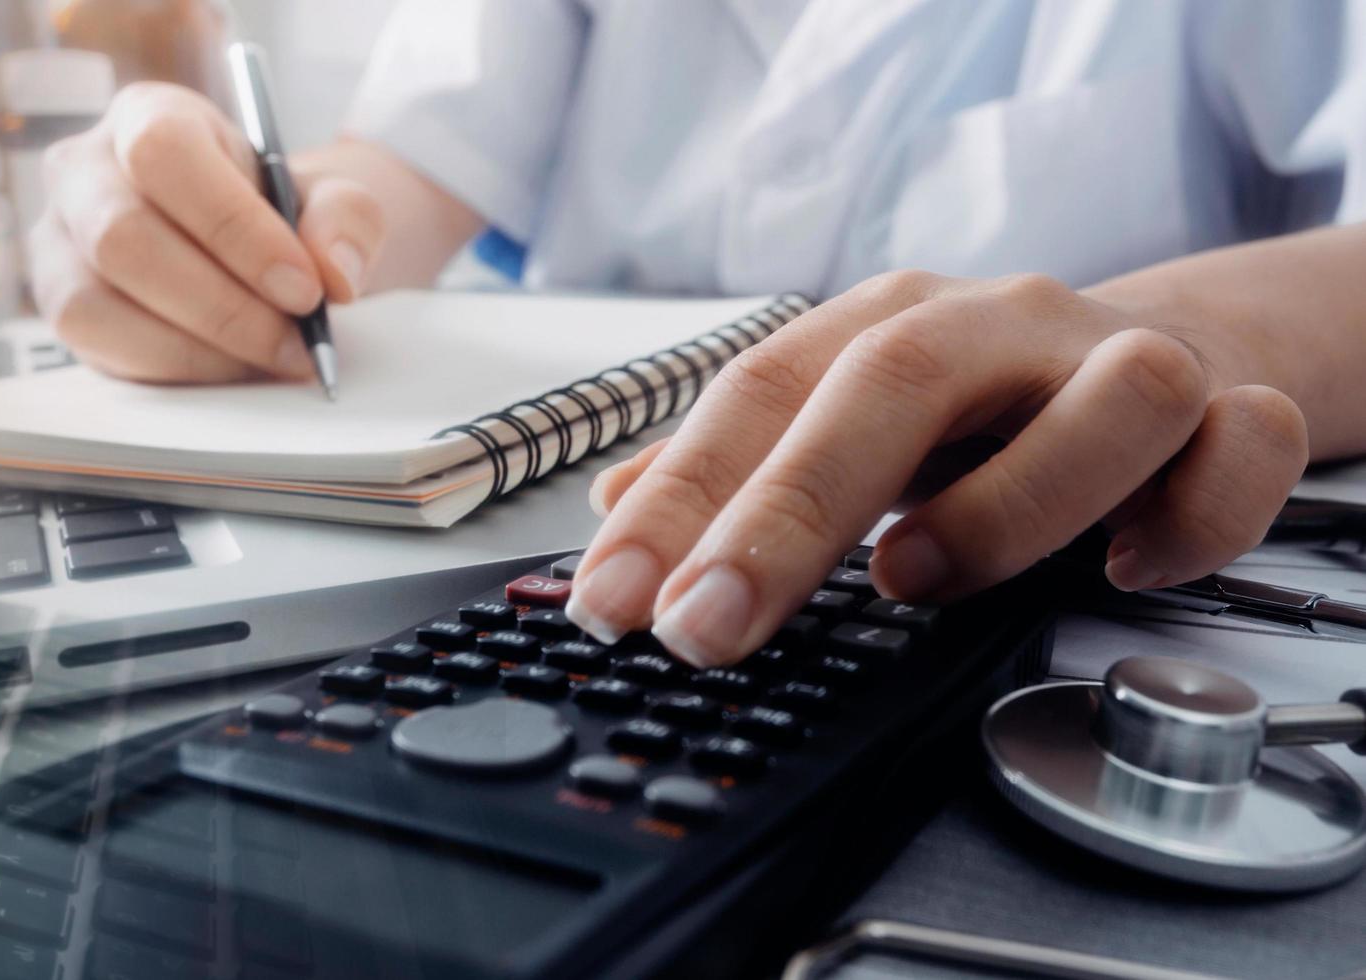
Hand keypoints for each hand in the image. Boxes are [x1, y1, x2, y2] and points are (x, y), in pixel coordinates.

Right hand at [29, 81, 383, 383]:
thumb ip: (345, 219)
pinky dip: (169, 367)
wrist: (243, 245)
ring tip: (264, 357)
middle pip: (121, 235)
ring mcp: (55, 239)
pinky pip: (95, 346)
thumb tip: (333, 273)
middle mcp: (81, 169)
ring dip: (194, 346)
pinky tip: (225, 364)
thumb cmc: (272, 212)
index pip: (163, 154)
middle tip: (293, 340)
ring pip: (95, 301)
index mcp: (147, 114)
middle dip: (219, 304)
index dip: (232, 227)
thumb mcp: (327, 196)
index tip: (303, 288)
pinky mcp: (55, 303)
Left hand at [567, 271, 1308, 665]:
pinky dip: (1186, 520)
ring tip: (917, 577)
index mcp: (887, 324)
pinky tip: (1123, 569)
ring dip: (1006, 503)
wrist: (1171, 355)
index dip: (675, 500)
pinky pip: (1239, 448)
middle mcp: (1001, 324)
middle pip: (894, 381)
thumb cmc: (987, 409)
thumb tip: (609, 510)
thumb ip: (733, 471)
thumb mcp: (846, 424)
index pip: (759, 394)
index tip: (612, 601)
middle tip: (705, 625)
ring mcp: (1124, 361)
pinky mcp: (1238, 411)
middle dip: (787, 512)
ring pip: (1105, 399)